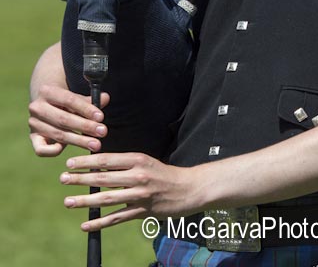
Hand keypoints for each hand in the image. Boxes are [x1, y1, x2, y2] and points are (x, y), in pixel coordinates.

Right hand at [29, 85, 109, 156]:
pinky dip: (54, 151)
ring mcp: (33, 124)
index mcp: (47, 91)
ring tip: (96, 144)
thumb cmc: (66, 100)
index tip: (101, 117)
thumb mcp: (76, 97)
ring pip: (58, 134)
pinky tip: (65, 148)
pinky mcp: (33, 138)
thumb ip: (90, 99)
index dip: (86, 109)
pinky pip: (42, 149)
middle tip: (102, 132)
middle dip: (85, 127)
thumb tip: (105, 98)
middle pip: (64, 119)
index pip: (69, 100)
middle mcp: (37, 107)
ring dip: (79, 140)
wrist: (46, 103)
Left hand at [59, 152, 193, 231]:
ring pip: (107, 199)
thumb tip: (99, 166)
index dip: (87, 162)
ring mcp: (140, 196)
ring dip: (85, 200)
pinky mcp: (142, 212)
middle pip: (104, 178)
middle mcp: (138, 176)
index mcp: (138, 160)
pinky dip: (99, 222)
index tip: (71, 163)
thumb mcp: (146, 162)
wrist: (188, 189)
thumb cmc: (164, 174)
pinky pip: (117, 218)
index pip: (107, 160)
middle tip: (63, 179)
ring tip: (68, 201)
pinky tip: (85, 224)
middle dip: (81, 179)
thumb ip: (125, 164)